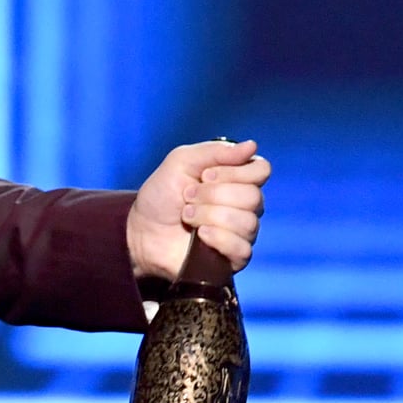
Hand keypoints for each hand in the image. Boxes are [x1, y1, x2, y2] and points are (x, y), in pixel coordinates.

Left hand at [126, 139, 269, 282]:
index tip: (204, 176)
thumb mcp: (181, 162)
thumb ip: (215, 151)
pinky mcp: (234, 257)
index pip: (261, 170)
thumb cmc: (162, 196)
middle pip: (253, 197)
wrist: (141, 230)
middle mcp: (246, 205)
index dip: (233, 172)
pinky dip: (219, 239)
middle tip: (188, 197)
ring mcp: (242, 232)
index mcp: (239, 179)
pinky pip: (243, 249)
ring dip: (210, 216)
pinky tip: (201, 235)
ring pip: (247, 222)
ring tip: (187, 216)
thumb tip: (251, 146)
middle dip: (214, 195)